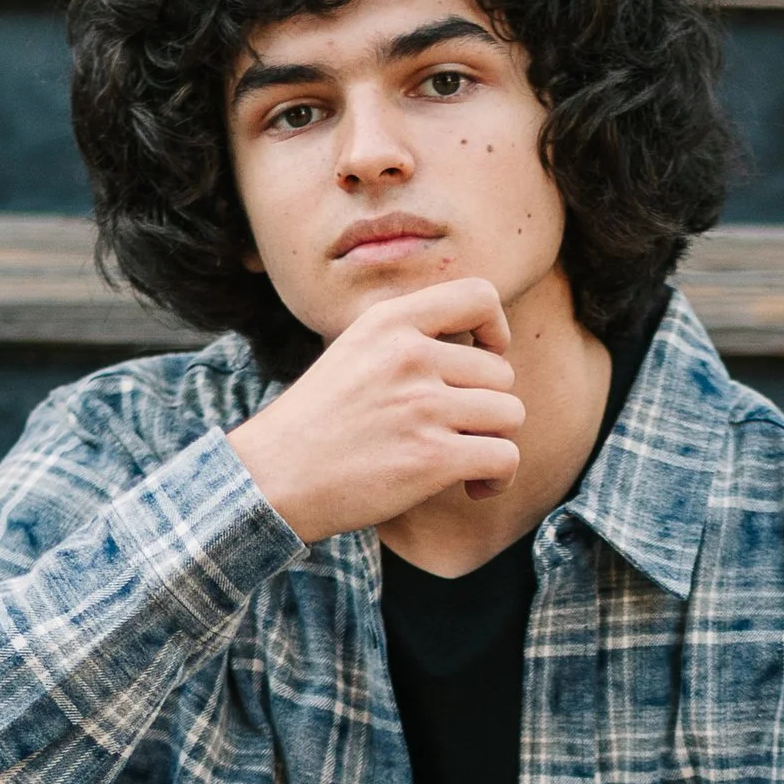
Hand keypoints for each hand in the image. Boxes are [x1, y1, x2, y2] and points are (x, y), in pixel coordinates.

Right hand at [227, 279, 524, 543]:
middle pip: (501, 372)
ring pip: (509, 414)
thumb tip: (476, 344)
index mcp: (390, 322)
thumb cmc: (317, 423)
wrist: (273, 477)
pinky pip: (505, 457)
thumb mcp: (353, 351)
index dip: (496, 329)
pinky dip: (497, 479)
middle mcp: (410, 355)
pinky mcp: (433, 457)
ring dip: (494, 443)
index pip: (480, 296)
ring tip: (466, 463)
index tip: (484, 357)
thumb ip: (407, 338)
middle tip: (458, 433)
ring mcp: (423, 406)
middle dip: (487, 407)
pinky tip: (473, 488)